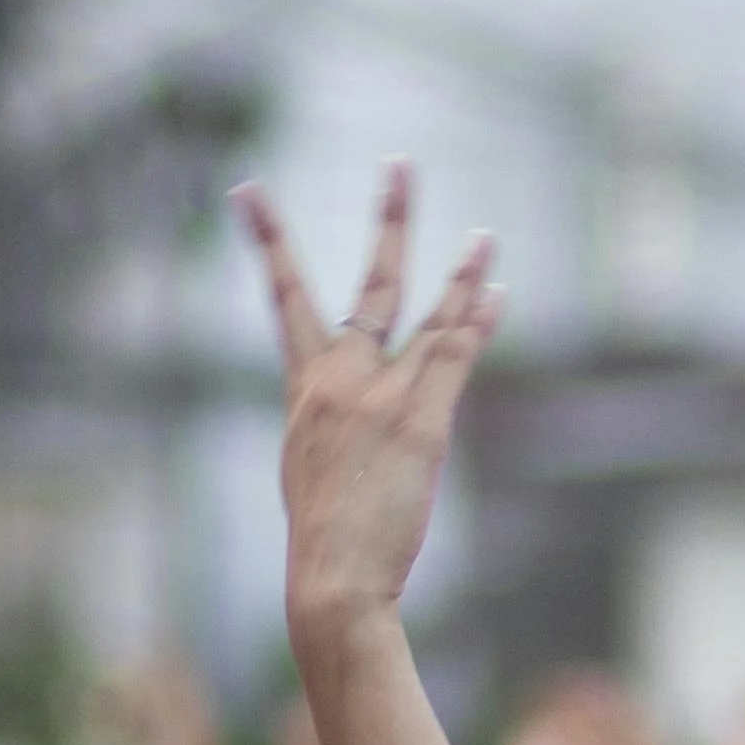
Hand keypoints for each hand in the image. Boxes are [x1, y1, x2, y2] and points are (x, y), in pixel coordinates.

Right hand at [249, 169, 499, 639]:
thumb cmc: (321, 537)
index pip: (284, 299)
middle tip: (399, 166)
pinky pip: (454, 360)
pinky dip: (477, 325)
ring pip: (430, 319)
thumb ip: (328, 418)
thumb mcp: (308, 463)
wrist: (330, 579)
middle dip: (388, 222)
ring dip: (461, 275)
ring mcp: (382, 398)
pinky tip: (495, 293)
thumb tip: (346, 407)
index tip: (249, 192)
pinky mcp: (421, 425)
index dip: (269, 242)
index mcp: (304, 390)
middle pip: (370, 285)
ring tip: (484, 235)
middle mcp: (340, 381)